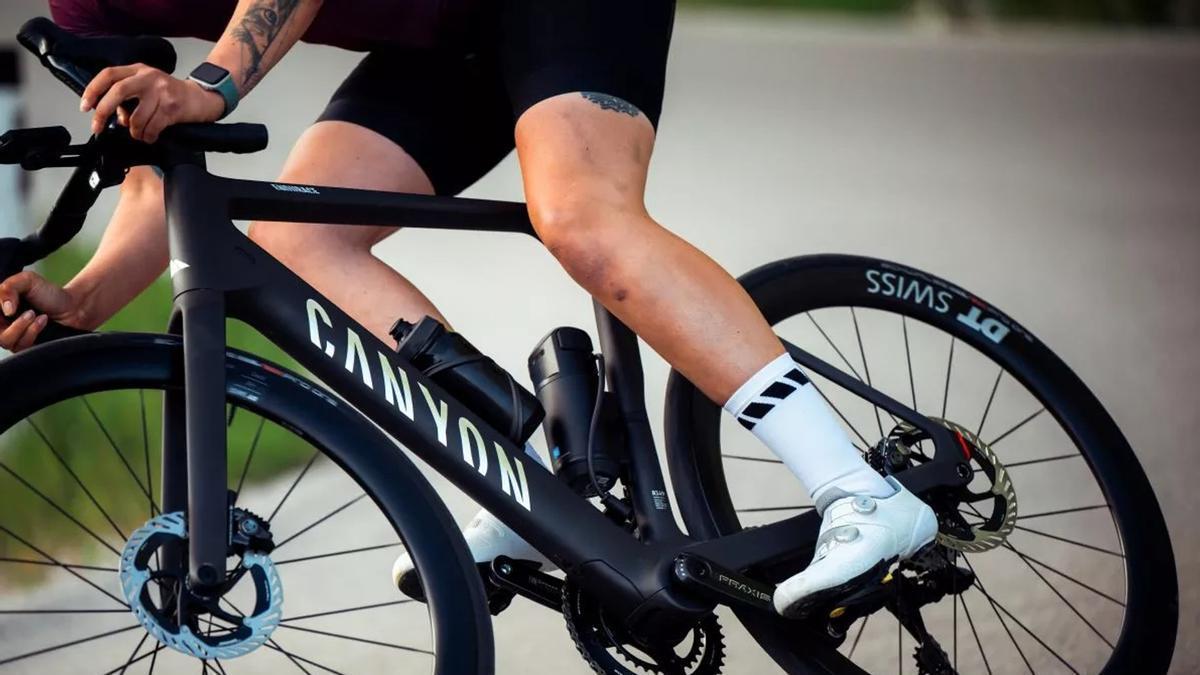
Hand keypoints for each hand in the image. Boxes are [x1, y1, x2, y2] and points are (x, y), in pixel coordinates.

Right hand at [0, 271, 86, 351]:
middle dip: (11, 323)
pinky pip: (21, 348)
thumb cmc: (48, 293)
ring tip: (37, 315)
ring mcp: (13, 337)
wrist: (74, 307)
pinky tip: (43, 321)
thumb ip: (9, 288)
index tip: (11, 306)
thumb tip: (5, 310)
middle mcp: (2, 325)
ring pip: (5, 341)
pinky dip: (32, 333)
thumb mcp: (27, 281)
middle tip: (30, 312)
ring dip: (23, 327)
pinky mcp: (26, 348)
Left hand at [80, 64, 226, 142]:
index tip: (85, 106)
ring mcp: (161, 92)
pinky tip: (150, 136)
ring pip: (136, 116)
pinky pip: (152, 127)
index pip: (109, 75)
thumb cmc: (171, 95)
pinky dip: (147, 136)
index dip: (93, 90)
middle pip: (118, 91)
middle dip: (103, 111)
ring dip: (133, 130)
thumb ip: (127, 98)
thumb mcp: (147, 88)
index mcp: (138, 70)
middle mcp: (149, 78)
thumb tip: (113, 116)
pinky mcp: (172, 108)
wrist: (201, 98)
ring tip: (138, 134)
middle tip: (98, 125)